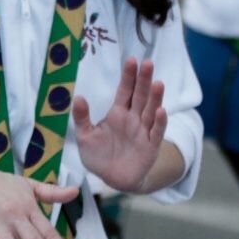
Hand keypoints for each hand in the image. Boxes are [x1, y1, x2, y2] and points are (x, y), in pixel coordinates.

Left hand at [72, 57, 167, 191]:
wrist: (111, 179)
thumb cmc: (98, 155)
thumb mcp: (85, 136)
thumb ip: (82, 118)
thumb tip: (78, 97)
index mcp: (118, 113)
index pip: (125, 90)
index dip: (128, 76)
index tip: (132, 60)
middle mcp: (133, 119)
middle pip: (140, 96)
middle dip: (143, 80)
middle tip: (148, 63)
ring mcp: (143, 131)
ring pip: (150, 111)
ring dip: (155, 98)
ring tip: (158, 83)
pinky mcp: (150, 147)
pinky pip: (156, 133)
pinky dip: (158, 122)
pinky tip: (160, 111)